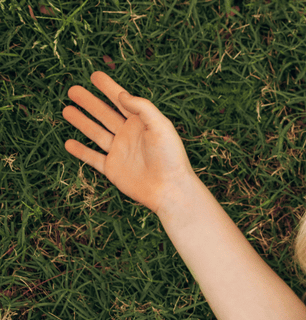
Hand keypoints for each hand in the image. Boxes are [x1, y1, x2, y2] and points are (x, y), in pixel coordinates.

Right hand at [63, 71, 198, 214]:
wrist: (170, 189)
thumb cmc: (170, 157)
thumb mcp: (161, 126)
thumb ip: (142, 108)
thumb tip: (121, 94)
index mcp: (142, 124)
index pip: (121, 102)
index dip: (108, 88)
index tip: (95, 75)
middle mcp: (129, 136)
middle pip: (105, 115)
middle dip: (89, 102)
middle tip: (72, 90)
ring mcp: (120, 152)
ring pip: (96, 133)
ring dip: (81, 122)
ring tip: (66, 110)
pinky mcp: (113, 170)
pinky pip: (93, 158)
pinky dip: (81, 151)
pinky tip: (68, 143)